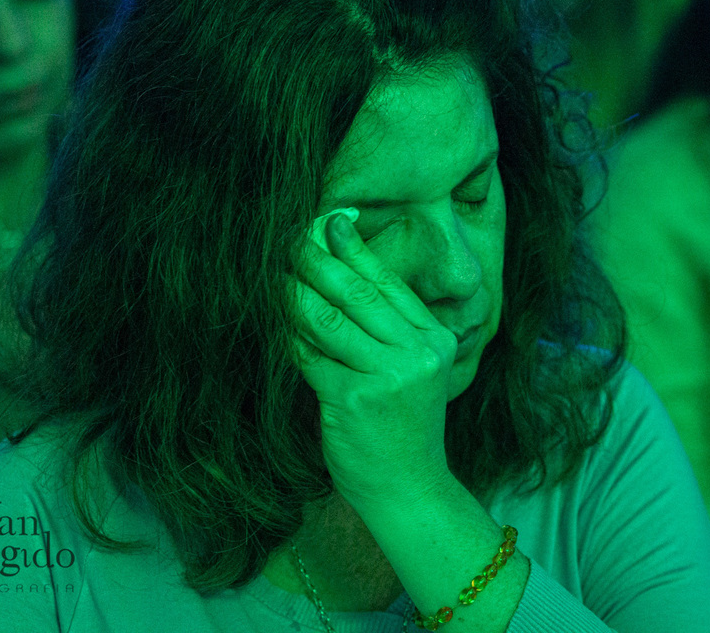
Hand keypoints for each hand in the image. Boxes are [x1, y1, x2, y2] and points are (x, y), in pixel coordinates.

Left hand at [292, 209, 458, 508]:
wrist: (408, 488)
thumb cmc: (402, 428)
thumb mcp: (411, 373)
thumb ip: (387, 331)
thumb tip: (338, 276)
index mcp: (435, 340)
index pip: (389, 284)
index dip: (357, 250)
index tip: (333, 222)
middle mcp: (418, 353)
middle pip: (357, 292)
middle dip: (319, 260)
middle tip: (290, 239)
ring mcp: (388, 376)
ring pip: (328, 319)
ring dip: (295, 293)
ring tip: (274, 273)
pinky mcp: (354, 398)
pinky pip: (311, 356)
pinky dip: (291, 339)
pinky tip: (278, 325)